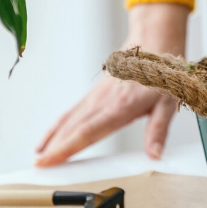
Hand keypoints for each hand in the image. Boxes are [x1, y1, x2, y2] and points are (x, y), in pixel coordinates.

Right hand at [34, 2, 189, 165]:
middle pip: (73, 127)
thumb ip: (158, 130)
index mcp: (120, 106)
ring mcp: (96, 96)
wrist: (153, 41)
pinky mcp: (94, 93)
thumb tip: (154, 154)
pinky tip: (51, 135)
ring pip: (69, 118)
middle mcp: (103, 101)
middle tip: (38, 166)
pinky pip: (72, 111)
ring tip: (39, 155)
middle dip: (54, 147)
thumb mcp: (168, 103)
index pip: (87, 131)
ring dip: (52, 137)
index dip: (66, 147)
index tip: (50, 159)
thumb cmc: (162, 71)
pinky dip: (58, 124)